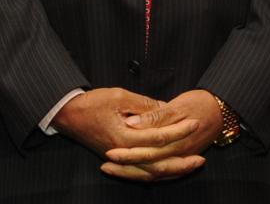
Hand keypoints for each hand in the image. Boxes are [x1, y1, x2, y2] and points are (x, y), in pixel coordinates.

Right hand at [52, 87, 202, 180]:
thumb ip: (144, 105)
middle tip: (202, 158)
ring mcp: (120, 159)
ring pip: (150, 173)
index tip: (195, 123)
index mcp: (125, 137)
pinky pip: (140, 173)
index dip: (178, 130)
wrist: (67, 115)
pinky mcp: (118, 159)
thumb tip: (166, 109)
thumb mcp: (119, 96)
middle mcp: (123, 153)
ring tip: (191, 167)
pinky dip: (157, 173)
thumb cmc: (91, 103)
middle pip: (158, 164)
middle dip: (181, 161)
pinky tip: (170, 170)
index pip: (159, 137)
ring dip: (172, 171)